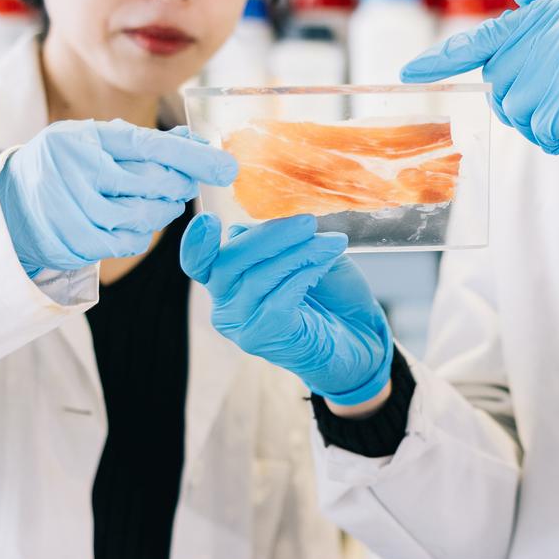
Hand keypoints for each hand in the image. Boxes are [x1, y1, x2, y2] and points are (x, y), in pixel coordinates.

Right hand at [0, 120, 236, 275]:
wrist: (8, 205)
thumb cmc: (67, 167)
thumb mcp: (97, 142)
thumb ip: (144, 143)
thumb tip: (199, 141)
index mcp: (85, 137)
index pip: (150, 145)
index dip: (193, 157)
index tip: (227, 167)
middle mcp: (75, 169)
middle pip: (153, 183)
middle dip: (179, 186)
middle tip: (182, 185)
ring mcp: (70, 208)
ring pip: (144, 216)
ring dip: (163, 213)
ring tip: (160, 204)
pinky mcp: (71, 241)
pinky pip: (127, 243)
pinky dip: (141, 236)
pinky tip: (135, 225)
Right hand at [179, 213, 392, 405]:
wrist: (362, 335)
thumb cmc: (332, 294)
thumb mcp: (304, 255)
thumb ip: (275, 241)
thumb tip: (247, 228)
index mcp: (227, 282)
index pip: (199, 262)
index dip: (196, 243)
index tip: (208, 219)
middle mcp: (226, 307)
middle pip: (228, 262)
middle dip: (269, 235)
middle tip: (308, 222)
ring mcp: (242, 326)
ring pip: (259, 277)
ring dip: (299, 253)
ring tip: (332, 243)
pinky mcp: (264, 339)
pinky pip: (278, 299)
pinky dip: (304, 275)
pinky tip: (325, 265)